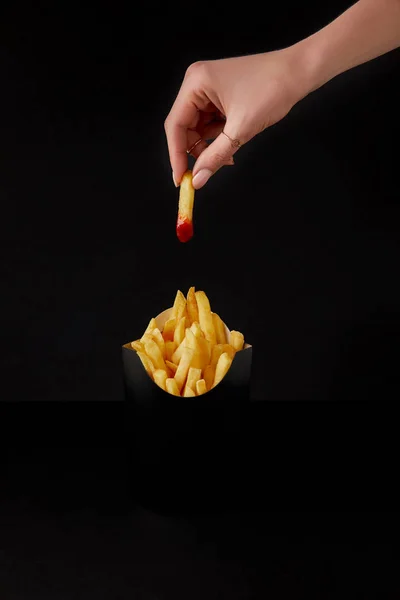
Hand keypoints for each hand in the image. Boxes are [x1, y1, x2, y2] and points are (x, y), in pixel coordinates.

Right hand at [164, 48, 309, 189]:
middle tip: (203, 173)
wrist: (299, 72)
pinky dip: (218, 138)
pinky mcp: (219, 96)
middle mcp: (197, 83)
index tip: (180, 179)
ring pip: (198, 128)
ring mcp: (208, 89)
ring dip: (209, 146)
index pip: (175, 125)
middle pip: (184, 128)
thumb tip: (198, 179)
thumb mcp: (241, 129)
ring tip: (228, 155)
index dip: (176, 155)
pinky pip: (210, 123)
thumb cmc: (272, 88)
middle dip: (195, 152)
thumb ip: (215, 156)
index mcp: (195, 82)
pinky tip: (232, 143)